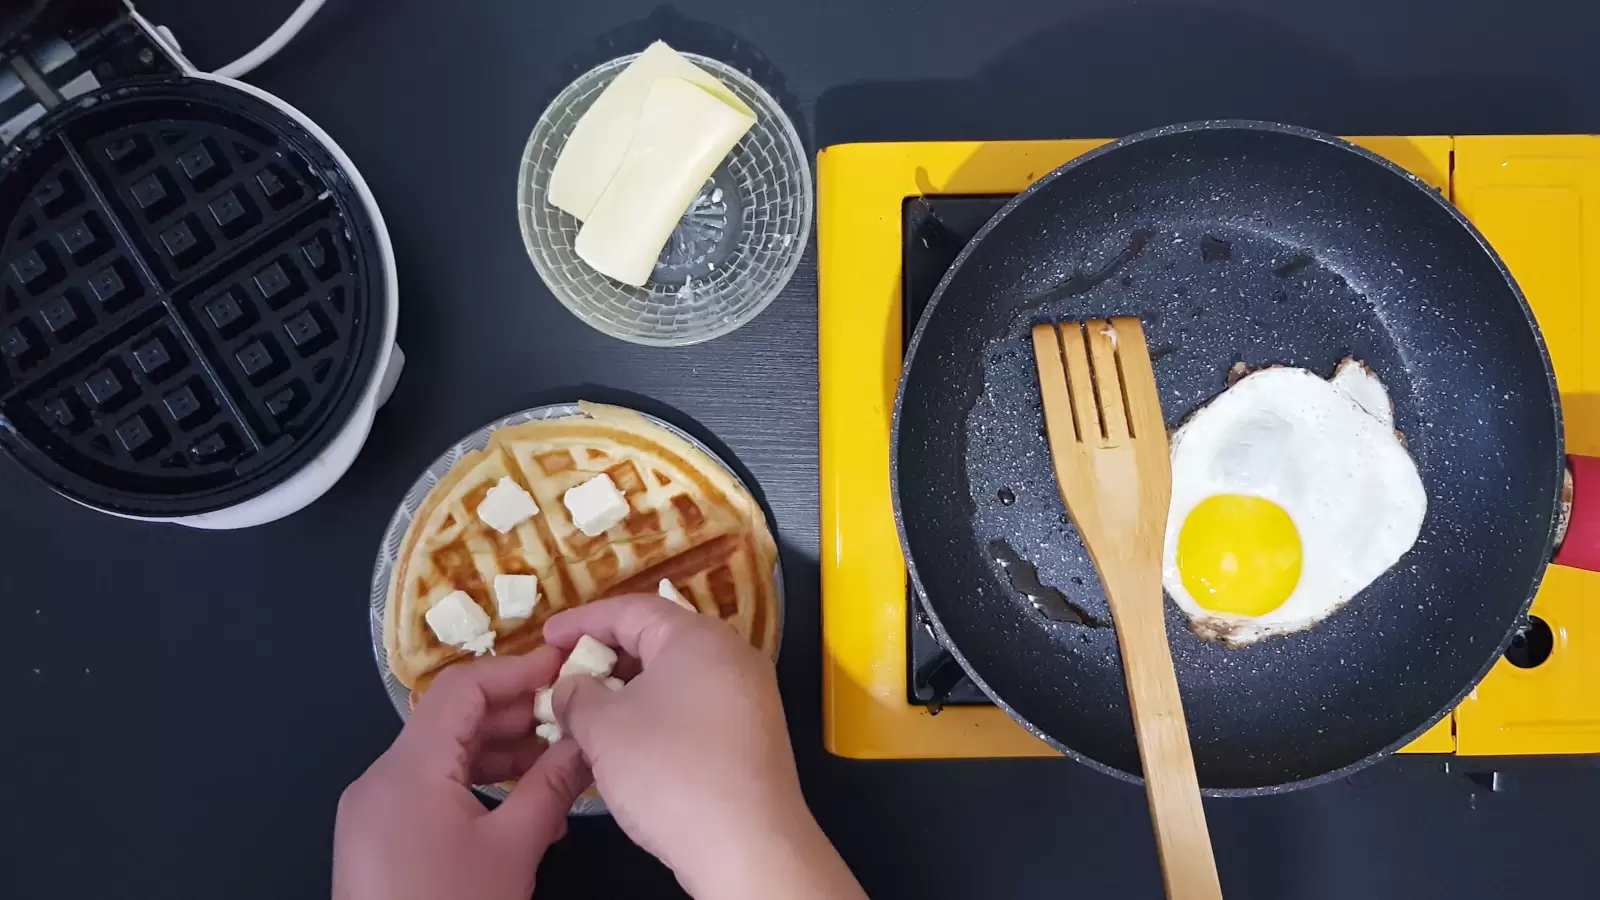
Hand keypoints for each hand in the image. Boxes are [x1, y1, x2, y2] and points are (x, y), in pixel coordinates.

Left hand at [333, 648, 590, 899]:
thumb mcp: (514, 849)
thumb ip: (552, 785)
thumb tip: (588, 741)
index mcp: (407, 770)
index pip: (462, 688)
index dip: (517, 670)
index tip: (566, 668)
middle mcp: (380, 779)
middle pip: (451, 720)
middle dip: (516, 714)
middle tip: (573, 716)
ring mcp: (374, 810)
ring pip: (443, 757)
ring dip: (501, 753)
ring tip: (558, 765)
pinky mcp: (378, 839)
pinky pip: (430, 791)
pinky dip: (477, 786)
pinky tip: (524, 807)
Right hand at [546, 595, 866, 899]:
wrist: (747, 844)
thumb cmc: (669, 771)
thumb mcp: (604, 728)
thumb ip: (577, 695)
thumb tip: (571, 687)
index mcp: (697, 636)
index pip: (630, 609)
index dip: (582, 621)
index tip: (545, 637)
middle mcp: (732, 654)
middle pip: (657, 640)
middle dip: (605, 658)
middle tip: (564, 678)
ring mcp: (750, 695)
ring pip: (676, 678)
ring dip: (629, 691)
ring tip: (589, 714)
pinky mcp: (754, 734)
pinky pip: (696, 707)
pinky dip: (658, 714)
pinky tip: (630, 744)